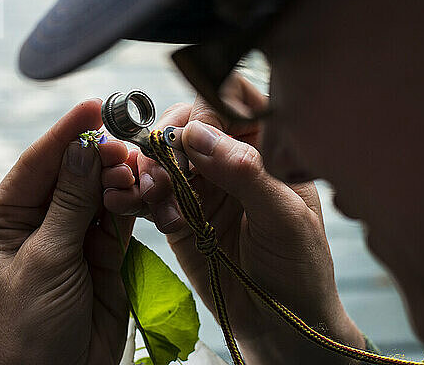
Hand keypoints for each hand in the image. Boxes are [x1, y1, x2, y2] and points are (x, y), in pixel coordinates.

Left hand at [0, 99, 133, 364]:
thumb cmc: (32, 324)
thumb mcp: (46, 259)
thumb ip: (70, 203)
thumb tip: (86, 146)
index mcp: (8, 217)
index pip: (38, 164)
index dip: (66, 134)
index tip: (93, 106)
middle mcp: (41, 219)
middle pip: (72, 173)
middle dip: (97, 156)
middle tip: (123, 144)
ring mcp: (76, 233)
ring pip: (100, 191)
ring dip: (117, 177)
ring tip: (134, 168)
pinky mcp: (106, 250)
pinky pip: (121, 215)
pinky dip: (132, 201)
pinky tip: (140, 188)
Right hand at [103, 76, 364, 363]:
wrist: (277, 322)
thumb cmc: (298, 266)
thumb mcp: (284, 218)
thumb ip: (245, 173)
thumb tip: (197, 134)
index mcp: (267, 145)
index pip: (230, 102)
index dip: (204, 110)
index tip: (188, 136)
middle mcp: (230, 157)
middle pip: (186, 124)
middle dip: (167, 145)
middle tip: (162, 176)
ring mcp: (201, 183)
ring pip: (161, 156)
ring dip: (147, 172)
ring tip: (150, 200)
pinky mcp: (177, 211)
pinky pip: (148, 192)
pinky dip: (131, 195)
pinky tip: (125, 203)